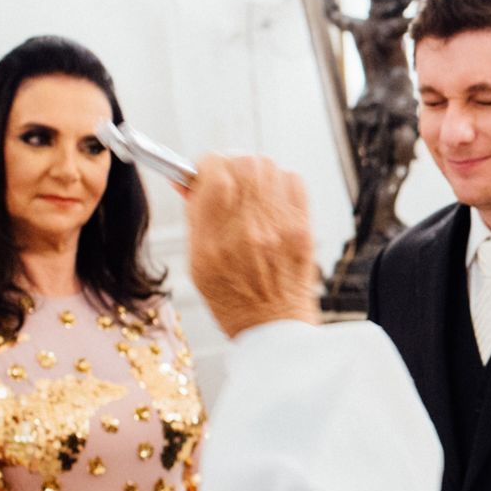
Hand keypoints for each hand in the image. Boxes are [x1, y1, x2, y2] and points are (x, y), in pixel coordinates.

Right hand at [185, 155, 320, 337]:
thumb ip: (195, 218)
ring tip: (250, 193)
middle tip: (228, 181)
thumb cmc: (233, 299)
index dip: (207, 165)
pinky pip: (293, 180)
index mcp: (214, 240)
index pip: (214, 173)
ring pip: (268, 167)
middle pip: (243, 163)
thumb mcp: (197, 262)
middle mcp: (248, 230)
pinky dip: (280, 182)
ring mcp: (279, 227)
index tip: (205, 173)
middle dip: (231, 165)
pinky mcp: (302, 228)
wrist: (274, 327)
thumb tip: (189, 181)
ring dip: (255, 173)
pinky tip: (271, 201)